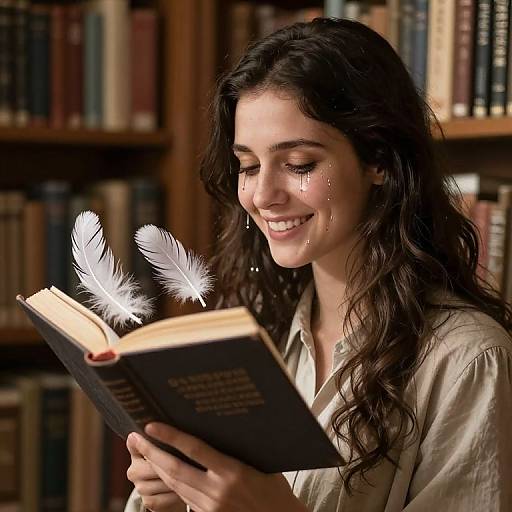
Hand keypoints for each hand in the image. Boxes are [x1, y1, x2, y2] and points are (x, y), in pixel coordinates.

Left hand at [128, 422, 307, 511]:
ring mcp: (210, 507)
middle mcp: (218, 491)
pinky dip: (169, 483)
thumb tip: (216, 428)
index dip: (171, 436)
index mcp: (233, 472)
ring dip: (155, 468)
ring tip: (142, 451)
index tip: (152, 425)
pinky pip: (183, 498)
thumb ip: (236, 451)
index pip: (194, 450)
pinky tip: (161, 472)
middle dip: (151, 452)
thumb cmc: (274, 490)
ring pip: (174, 485)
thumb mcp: (260, 464)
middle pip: (175, 469)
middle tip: (135, 438)